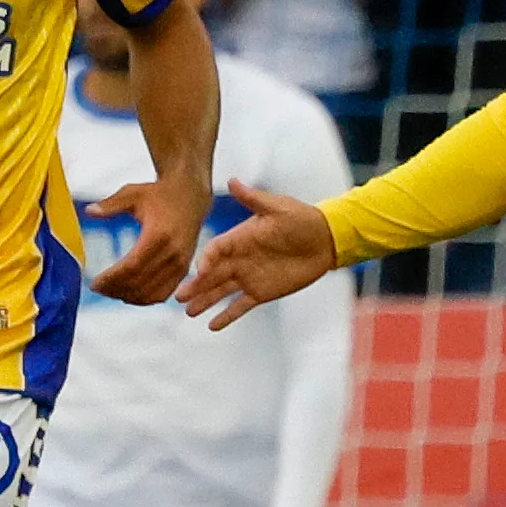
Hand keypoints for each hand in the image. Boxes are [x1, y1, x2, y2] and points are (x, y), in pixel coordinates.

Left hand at [83, 173, 205, 303]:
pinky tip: (128, 294)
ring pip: (152, 293)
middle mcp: (173, 253)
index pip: (132, 266)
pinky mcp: (184, 269)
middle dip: (115, 289)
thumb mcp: (133, 193)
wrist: (190, 197)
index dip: (111, 279)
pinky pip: (164, 293)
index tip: (93, 283)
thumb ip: (111, 204)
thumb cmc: (158, 195)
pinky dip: (145, 299)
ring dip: (128, 297)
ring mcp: (181, 264)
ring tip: (108, 292)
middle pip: (140, 282)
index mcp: (159, 235)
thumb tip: (89, 211)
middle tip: (96, 289)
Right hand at [177, 178, 340, 325]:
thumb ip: (252, 199)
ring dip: (204, 301)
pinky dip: (227, 316)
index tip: (198, 272)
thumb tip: (232, 180)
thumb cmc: (302, 219)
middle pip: (211, 275)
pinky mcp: (262, 292)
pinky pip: (240, 305)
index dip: (205, 261)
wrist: (327, 240)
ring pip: (220, 291)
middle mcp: (239, 259)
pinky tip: (213, 326)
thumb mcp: (277, 206)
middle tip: (178, 296)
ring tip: (188, 312)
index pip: (214, 251)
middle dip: (194, 285)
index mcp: (239, 239)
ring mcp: (248, 277)